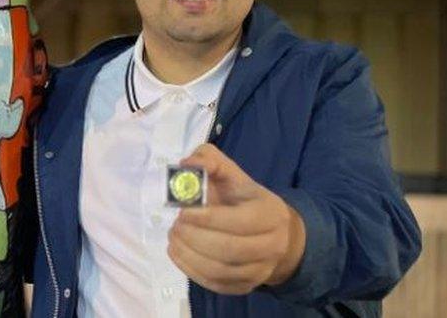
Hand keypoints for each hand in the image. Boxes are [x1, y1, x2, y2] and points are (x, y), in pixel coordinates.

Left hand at [167, 143, 305, 294]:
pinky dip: (191, 270)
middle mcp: (272, 245)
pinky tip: (178, 253)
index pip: (239, 222)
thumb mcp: (231, 173)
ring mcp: (259, 270)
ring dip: (189, 255)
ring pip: (220, 270)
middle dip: (195, 238)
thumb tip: (186, 165)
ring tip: (173, 238)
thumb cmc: (244, 198)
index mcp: (270, 214)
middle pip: (229, 249)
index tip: (182, 211)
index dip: (207, 218)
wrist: (273, 232)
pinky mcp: (245, 287)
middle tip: (175, 226)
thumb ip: (209, 160)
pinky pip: (215, 284)